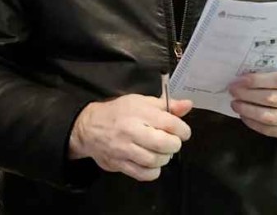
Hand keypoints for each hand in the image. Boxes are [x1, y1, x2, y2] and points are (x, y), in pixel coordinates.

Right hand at [68, 94, 192, 181]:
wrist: (89, 127)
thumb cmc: (119, 112)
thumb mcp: (141, 102)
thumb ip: (166, 105)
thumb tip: (187, 105)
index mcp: (139, 112)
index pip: (170, 123)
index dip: (183, 130)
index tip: (182, 132)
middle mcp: (131, 130)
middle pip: (164, 144)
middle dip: (174, 145)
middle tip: (171, 142)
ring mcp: (124, 149)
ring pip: (155, 161)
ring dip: (164, 158)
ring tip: (161, 152)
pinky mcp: (119, 164)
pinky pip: (144, 174)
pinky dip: (153, 171)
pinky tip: (151, 163)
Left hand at [228, 62, 276, 139]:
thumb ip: (269, 69)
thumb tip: (243, 72)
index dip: (256, 81)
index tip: (238, 80)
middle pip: (272, 99)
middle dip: (248, 95)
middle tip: (232, 91)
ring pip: (270, 117)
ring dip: (248, 111)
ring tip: (235, 104)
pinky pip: (270, 130)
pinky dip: (253, 124)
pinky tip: (243, 115)